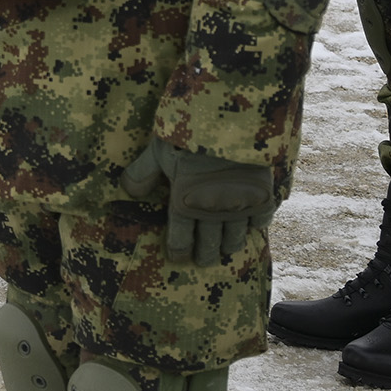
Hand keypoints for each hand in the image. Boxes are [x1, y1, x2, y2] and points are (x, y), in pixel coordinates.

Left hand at [119, 139, 273, 264]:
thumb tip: (127, 190)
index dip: (179, 248)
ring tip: (227, 250)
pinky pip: (261, 218)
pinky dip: (256, 224)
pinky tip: (253, 227)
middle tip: (204, 262)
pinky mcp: (262, 196)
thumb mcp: (158, 152)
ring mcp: (239, 206)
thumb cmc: (188, 138)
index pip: (181, 235)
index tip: (178, 258)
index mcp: (185, 202)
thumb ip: (143, 172)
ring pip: (235, 235)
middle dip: (206, 253)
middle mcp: (213, 210)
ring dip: (230, 244)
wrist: (230, 128)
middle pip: (210, 241)